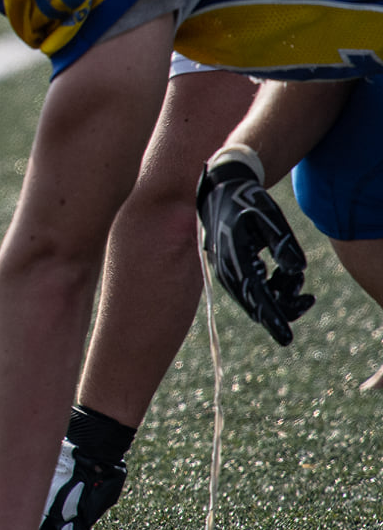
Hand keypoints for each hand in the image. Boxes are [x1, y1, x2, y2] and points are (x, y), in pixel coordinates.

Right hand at [197, 147, 313, 345]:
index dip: (273, 319)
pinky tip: (282, 275)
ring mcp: (225, 271)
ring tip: (296, 279)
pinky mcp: (229, 270)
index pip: (256, 297)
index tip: (287, 340)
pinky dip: (270, 289)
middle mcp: (225, 269)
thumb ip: (282, 243)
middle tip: (309, 298)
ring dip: (279, 296)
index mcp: (234, 257)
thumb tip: (298, 270)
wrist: (220, 189)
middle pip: (256, 305)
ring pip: (254, 299)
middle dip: (285, 306)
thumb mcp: (268, 216)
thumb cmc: (246, 200)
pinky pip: (251, 290)